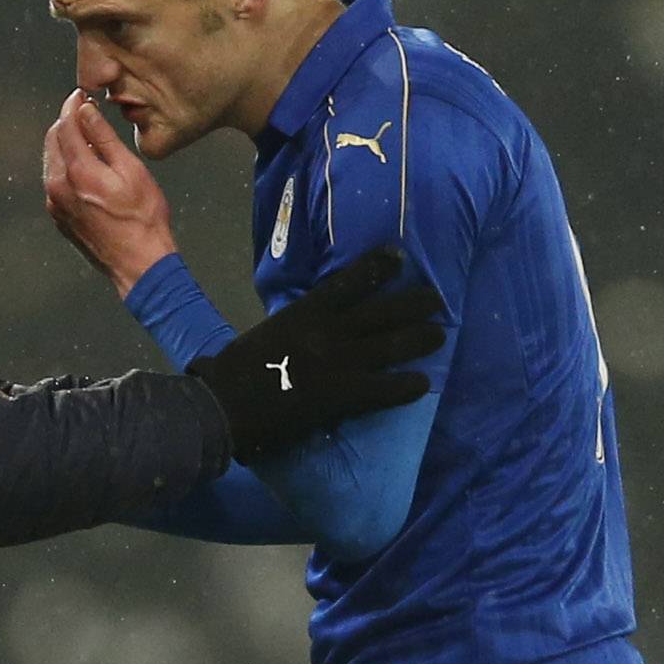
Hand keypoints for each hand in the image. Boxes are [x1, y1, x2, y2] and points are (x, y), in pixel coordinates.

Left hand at [42, 89, 177, 297]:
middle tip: (85, 112)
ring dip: (65, 143)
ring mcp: (55, 204)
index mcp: (77, 171)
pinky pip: (55, 181)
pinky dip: (65, 166)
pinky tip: (86, 166)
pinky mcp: (58, 216)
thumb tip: (86, 111)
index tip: (82, 95)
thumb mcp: (130, 170)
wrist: (139, 264)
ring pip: (51, 160)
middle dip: (67, 121)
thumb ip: (104, 137)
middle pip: (53, 139)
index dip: (73, 105)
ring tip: (89, 137)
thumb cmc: (143, 219)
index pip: (66, 125)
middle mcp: (58, 187)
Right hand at [188, 248, 445, 463]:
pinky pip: (386, 388)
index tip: (398, 257)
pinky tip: (422, 385)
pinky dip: (407, 386)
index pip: (350, 281)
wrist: (224, 405)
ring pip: (393, 346)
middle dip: (414, 303)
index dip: (378, 266)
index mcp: (305, 312)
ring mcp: (339, 362)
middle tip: (435, 300)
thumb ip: (294, 325)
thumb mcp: (268, 332)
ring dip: (420, 339)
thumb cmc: (235, 370)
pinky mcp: (342, 395)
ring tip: (438, 335)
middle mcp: (328, 331)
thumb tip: (311, 323)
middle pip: (384, 311)